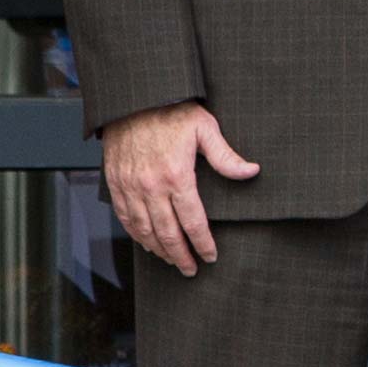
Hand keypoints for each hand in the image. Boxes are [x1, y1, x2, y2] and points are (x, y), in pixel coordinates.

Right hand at [102, 100, 261, 276]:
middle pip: (168, 233)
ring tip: (172, 260)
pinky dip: (136, 234)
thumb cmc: (171, 110)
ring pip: (144, 230)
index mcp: (177, 176)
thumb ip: (226, 156)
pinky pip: (125, 217)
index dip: (203, 244)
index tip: (210, 257)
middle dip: (182, 256)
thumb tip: (252, 172)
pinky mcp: (115, 182)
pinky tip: (147, 243)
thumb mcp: (205, 128)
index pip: (193, 222)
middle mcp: (151, 186)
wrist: (132, 97)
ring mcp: (130, 186)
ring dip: (159, 250)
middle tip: (192, 269)